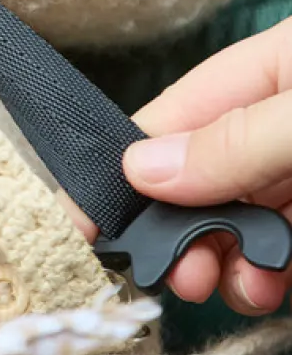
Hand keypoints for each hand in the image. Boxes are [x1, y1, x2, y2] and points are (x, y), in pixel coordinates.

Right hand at [122, 18, 291, 313]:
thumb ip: (236, 141)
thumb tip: (141, 169)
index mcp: (276, 65)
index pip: (177, 113)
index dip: (126, 167)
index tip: (83, 224)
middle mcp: (284, 118)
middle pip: (205, 174)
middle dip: (182, 229)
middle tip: (179, 276)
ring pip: (242, 220)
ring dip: (226, 262)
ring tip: (239, 288)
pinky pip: (282, 248)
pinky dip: (267, 275)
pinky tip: (269, 289)